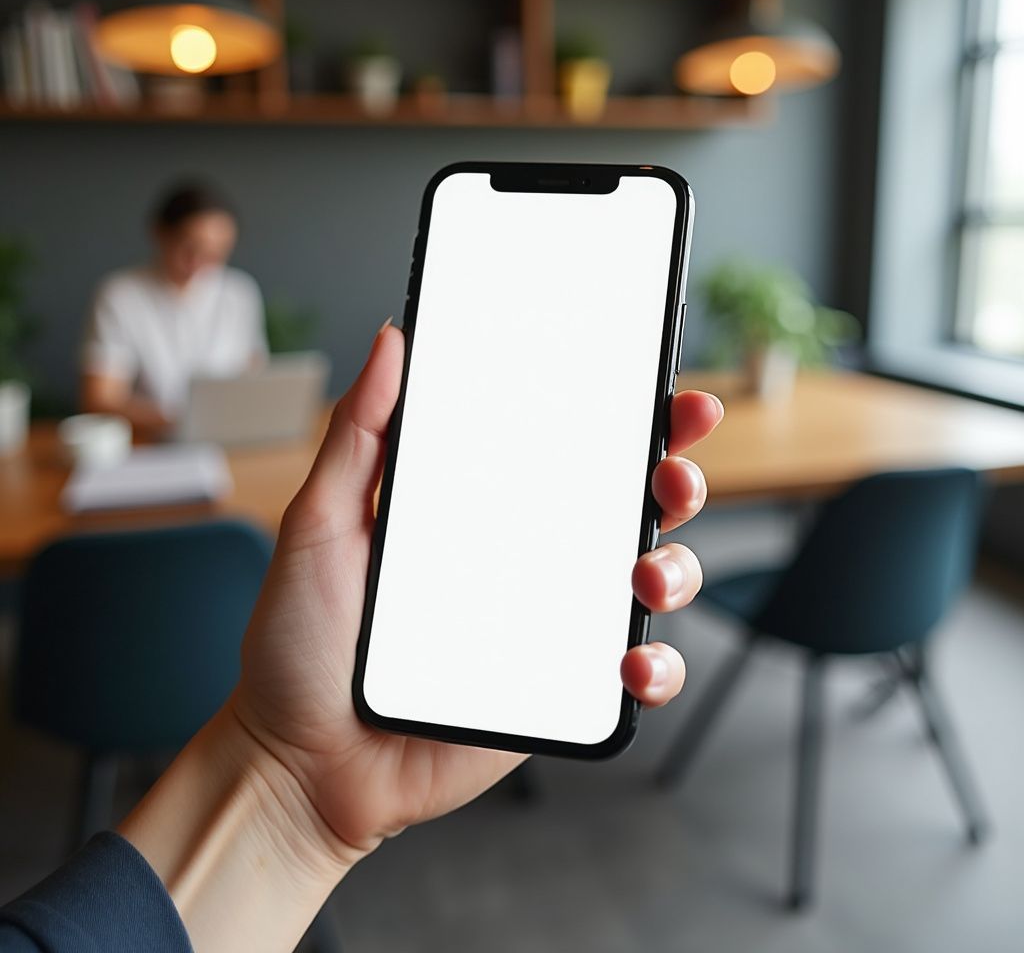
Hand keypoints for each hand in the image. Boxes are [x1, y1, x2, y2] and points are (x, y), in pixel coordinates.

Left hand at [231, 322, 723, 864]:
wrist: (298, 762)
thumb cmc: (299, 643)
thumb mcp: (320, 522)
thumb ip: (359, 434)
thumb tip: (391, 342)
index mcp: (480, 510)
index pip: (566, 450)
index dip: (626, 419)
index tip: (663, 395)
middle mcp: (526, 561)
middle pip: (627, 506)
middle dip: (675, 478)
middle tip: (671, 472)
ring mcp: (547, 626)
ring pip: (651, 583)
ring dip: (676, 568)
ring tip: (645, 577)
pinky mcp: (557, 691)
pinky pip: (634, 674)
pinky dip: (656, 667)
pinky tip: (630, 665)